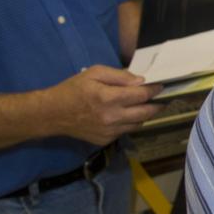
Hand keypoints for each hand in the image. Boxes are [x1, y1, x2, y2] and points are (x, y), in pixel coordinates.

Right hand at [43, 65, 164, 144]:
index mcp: (108, 98)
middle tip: (161, 98)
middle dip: (157, 104)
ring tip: (144, 105)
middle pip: (146, 113)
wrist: (52, 114)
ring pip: (138, 124)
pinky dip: (129, 123)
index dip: (154, 90)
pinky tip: (124, 115)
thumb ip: (119, 76)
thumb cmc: (73, 89)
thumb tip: (140, 80)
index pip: (141, 95)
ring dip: (144, 115)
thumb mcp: (94, 73)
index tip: (160, 85)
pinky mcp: (105, 140)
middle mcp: (111, 117)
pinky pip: (125, 131)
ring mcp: (109, 131)